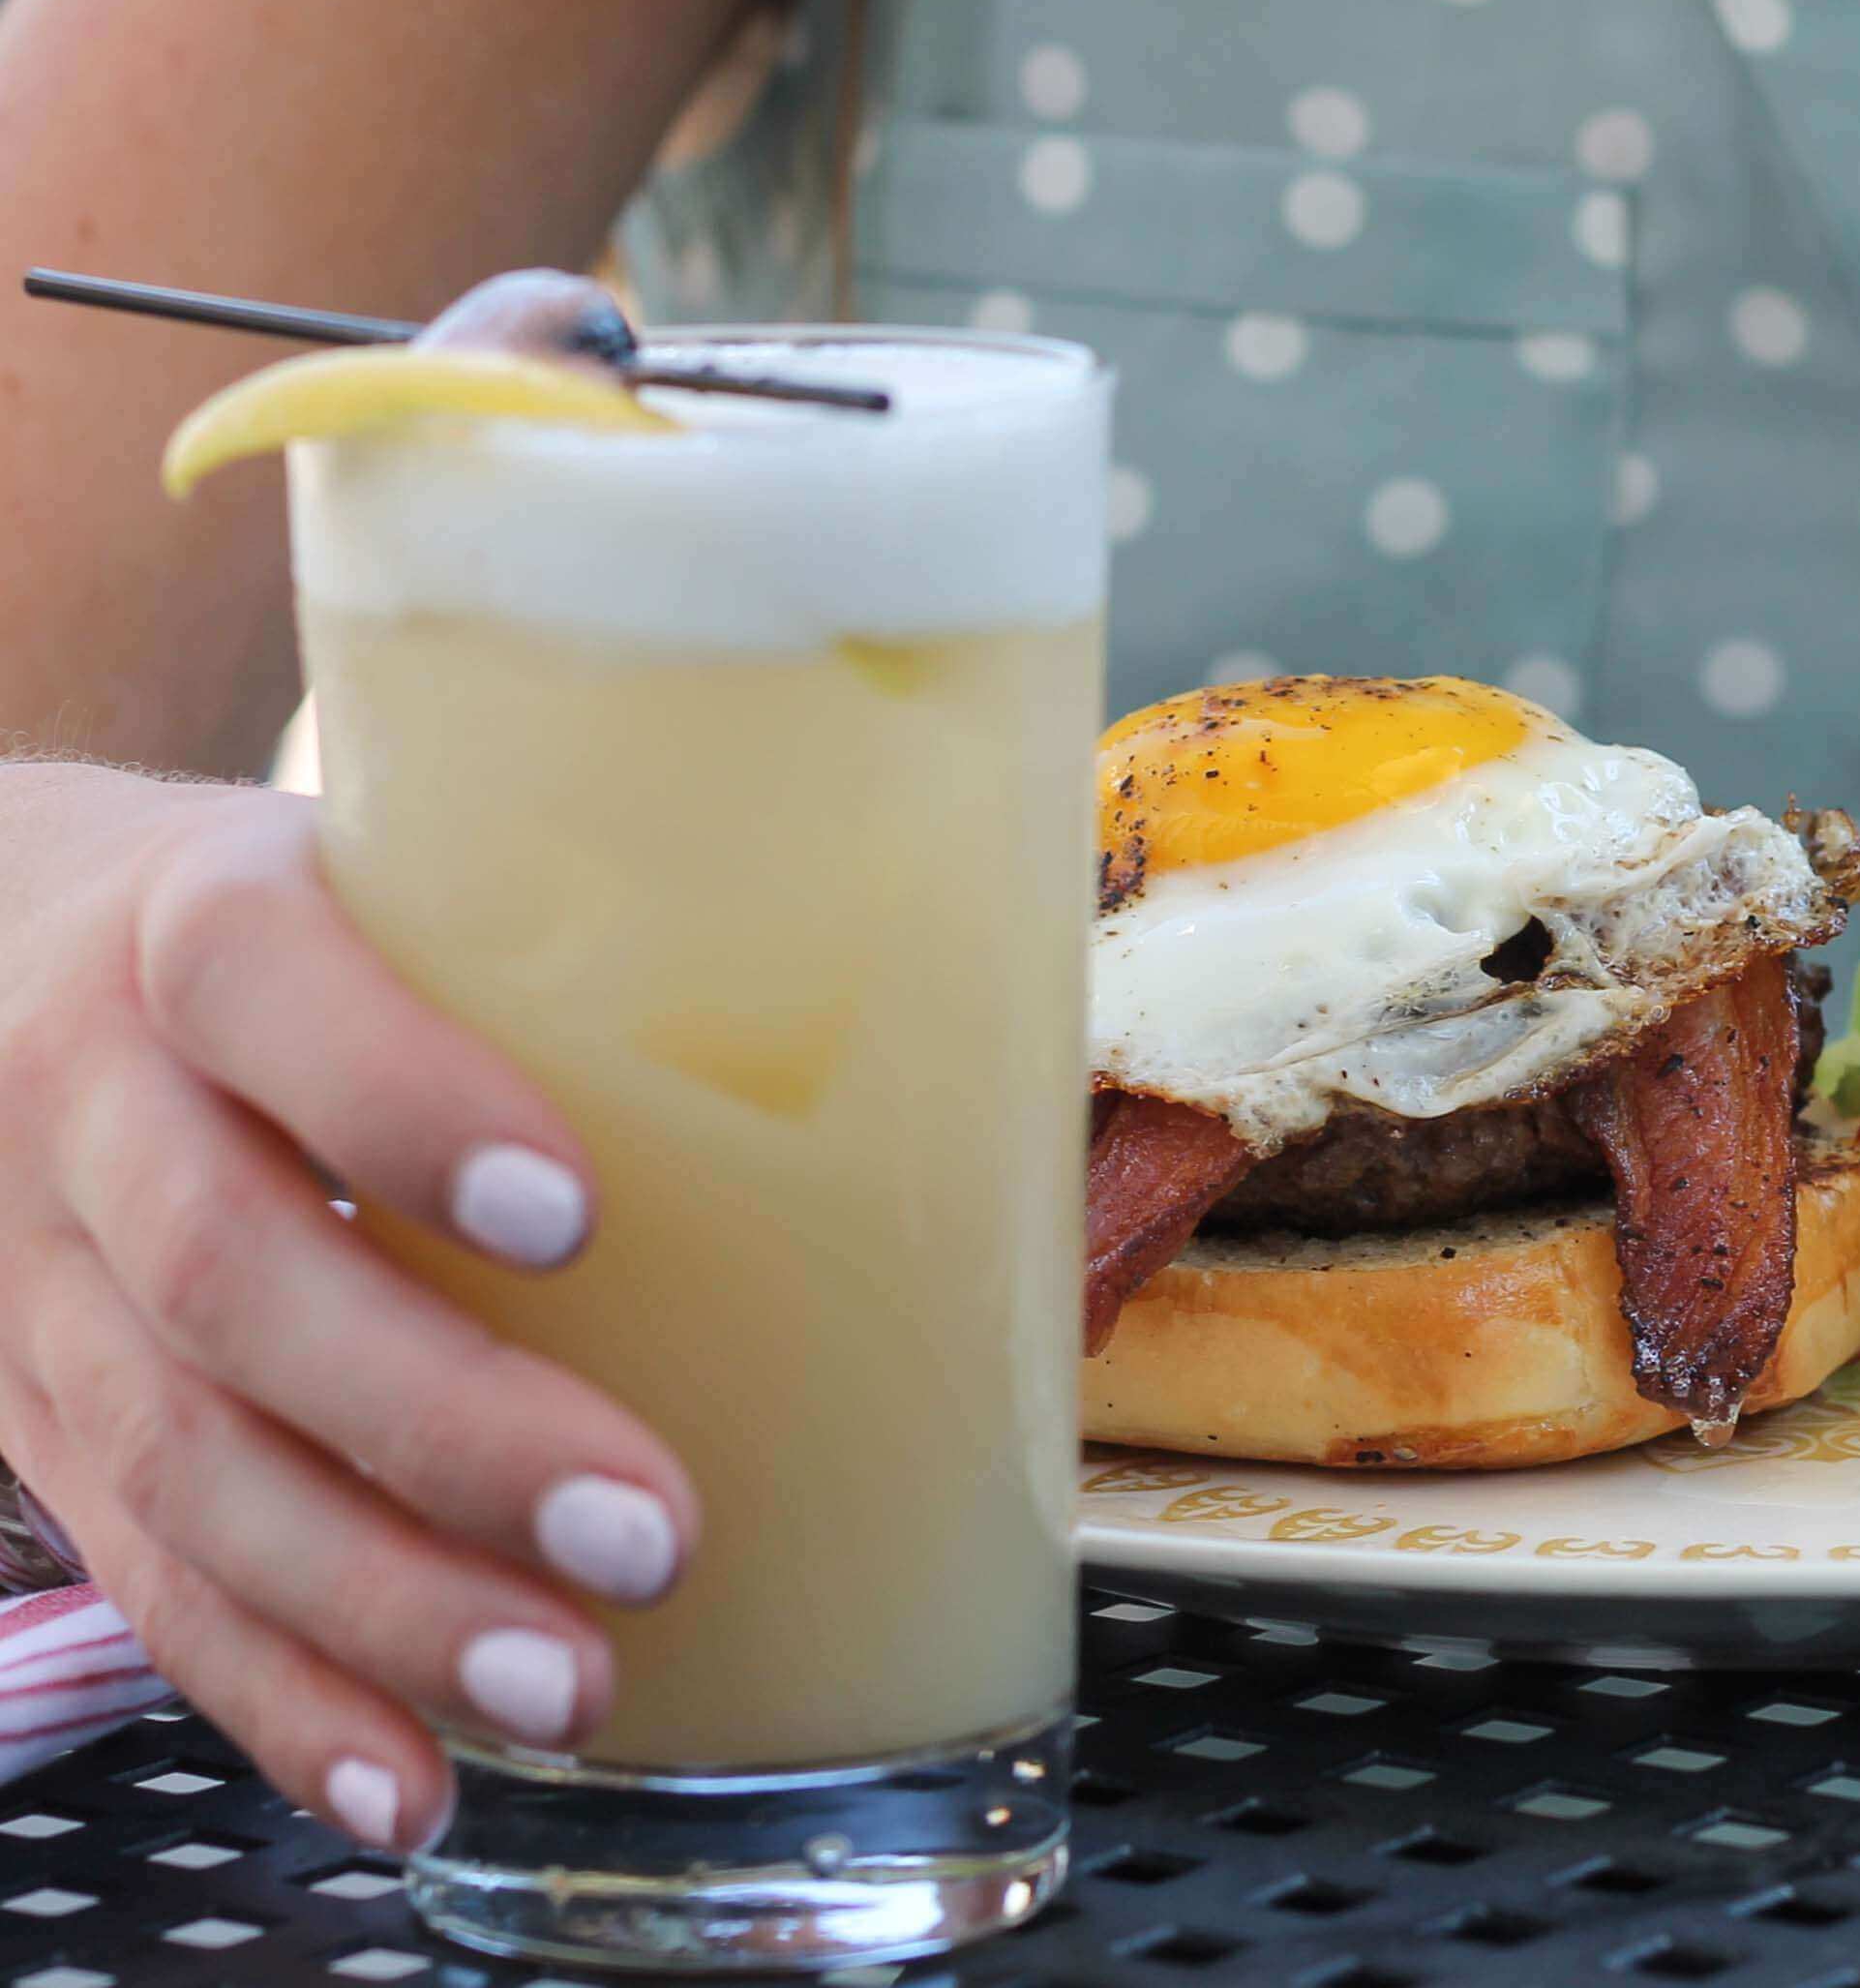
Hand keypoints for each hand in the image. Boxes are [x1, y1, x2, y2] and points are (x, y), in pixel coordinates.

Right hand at [0, 763, 696, 1849]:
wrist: (15, 973)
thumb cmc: (332, 934)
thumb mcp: (423, 879)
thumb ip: (614, 958)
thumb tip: (965, 1066)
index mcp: (202, 925)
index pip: (262, 984)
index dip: (400, 1101)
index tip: (571, 1214)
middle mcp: (97, 1105)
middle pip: (228, 1272)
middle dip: (447, 1427)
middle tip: (651, 1528)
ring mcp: (49, 1287)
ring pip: (186, 1462)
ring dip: (386, 1603)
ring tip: (570, 1688)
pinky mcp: (44, 1432)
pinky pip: (151, 1584)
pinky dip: (287, 1699)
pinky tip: (415, 1780)